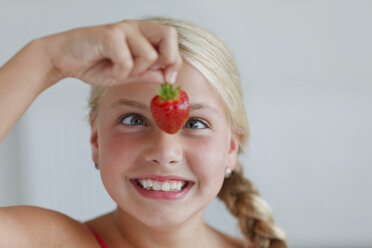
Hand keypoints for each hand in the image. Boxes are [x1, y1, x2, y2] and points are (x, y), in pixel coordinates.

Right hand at [45, 20, 181, 85]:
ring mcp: (122, 29)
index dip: (175, 62)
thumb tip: (167, 78)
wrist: (63, 59)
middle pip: (169, 34)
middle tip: (147, 72)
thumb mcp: (126, 74)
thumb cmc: (94, 64)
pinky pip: (127, 60)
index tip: (168, 80)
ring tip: (117, 71)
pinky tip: (107, 70)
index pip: (172, 41)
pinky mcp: (109, 35)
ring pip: (149, 54)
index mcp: (141, 35)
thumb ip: (146, 74)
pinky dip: (118, 72)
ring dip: (135, 71)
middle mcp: (134, 28)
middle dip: (166, 59)